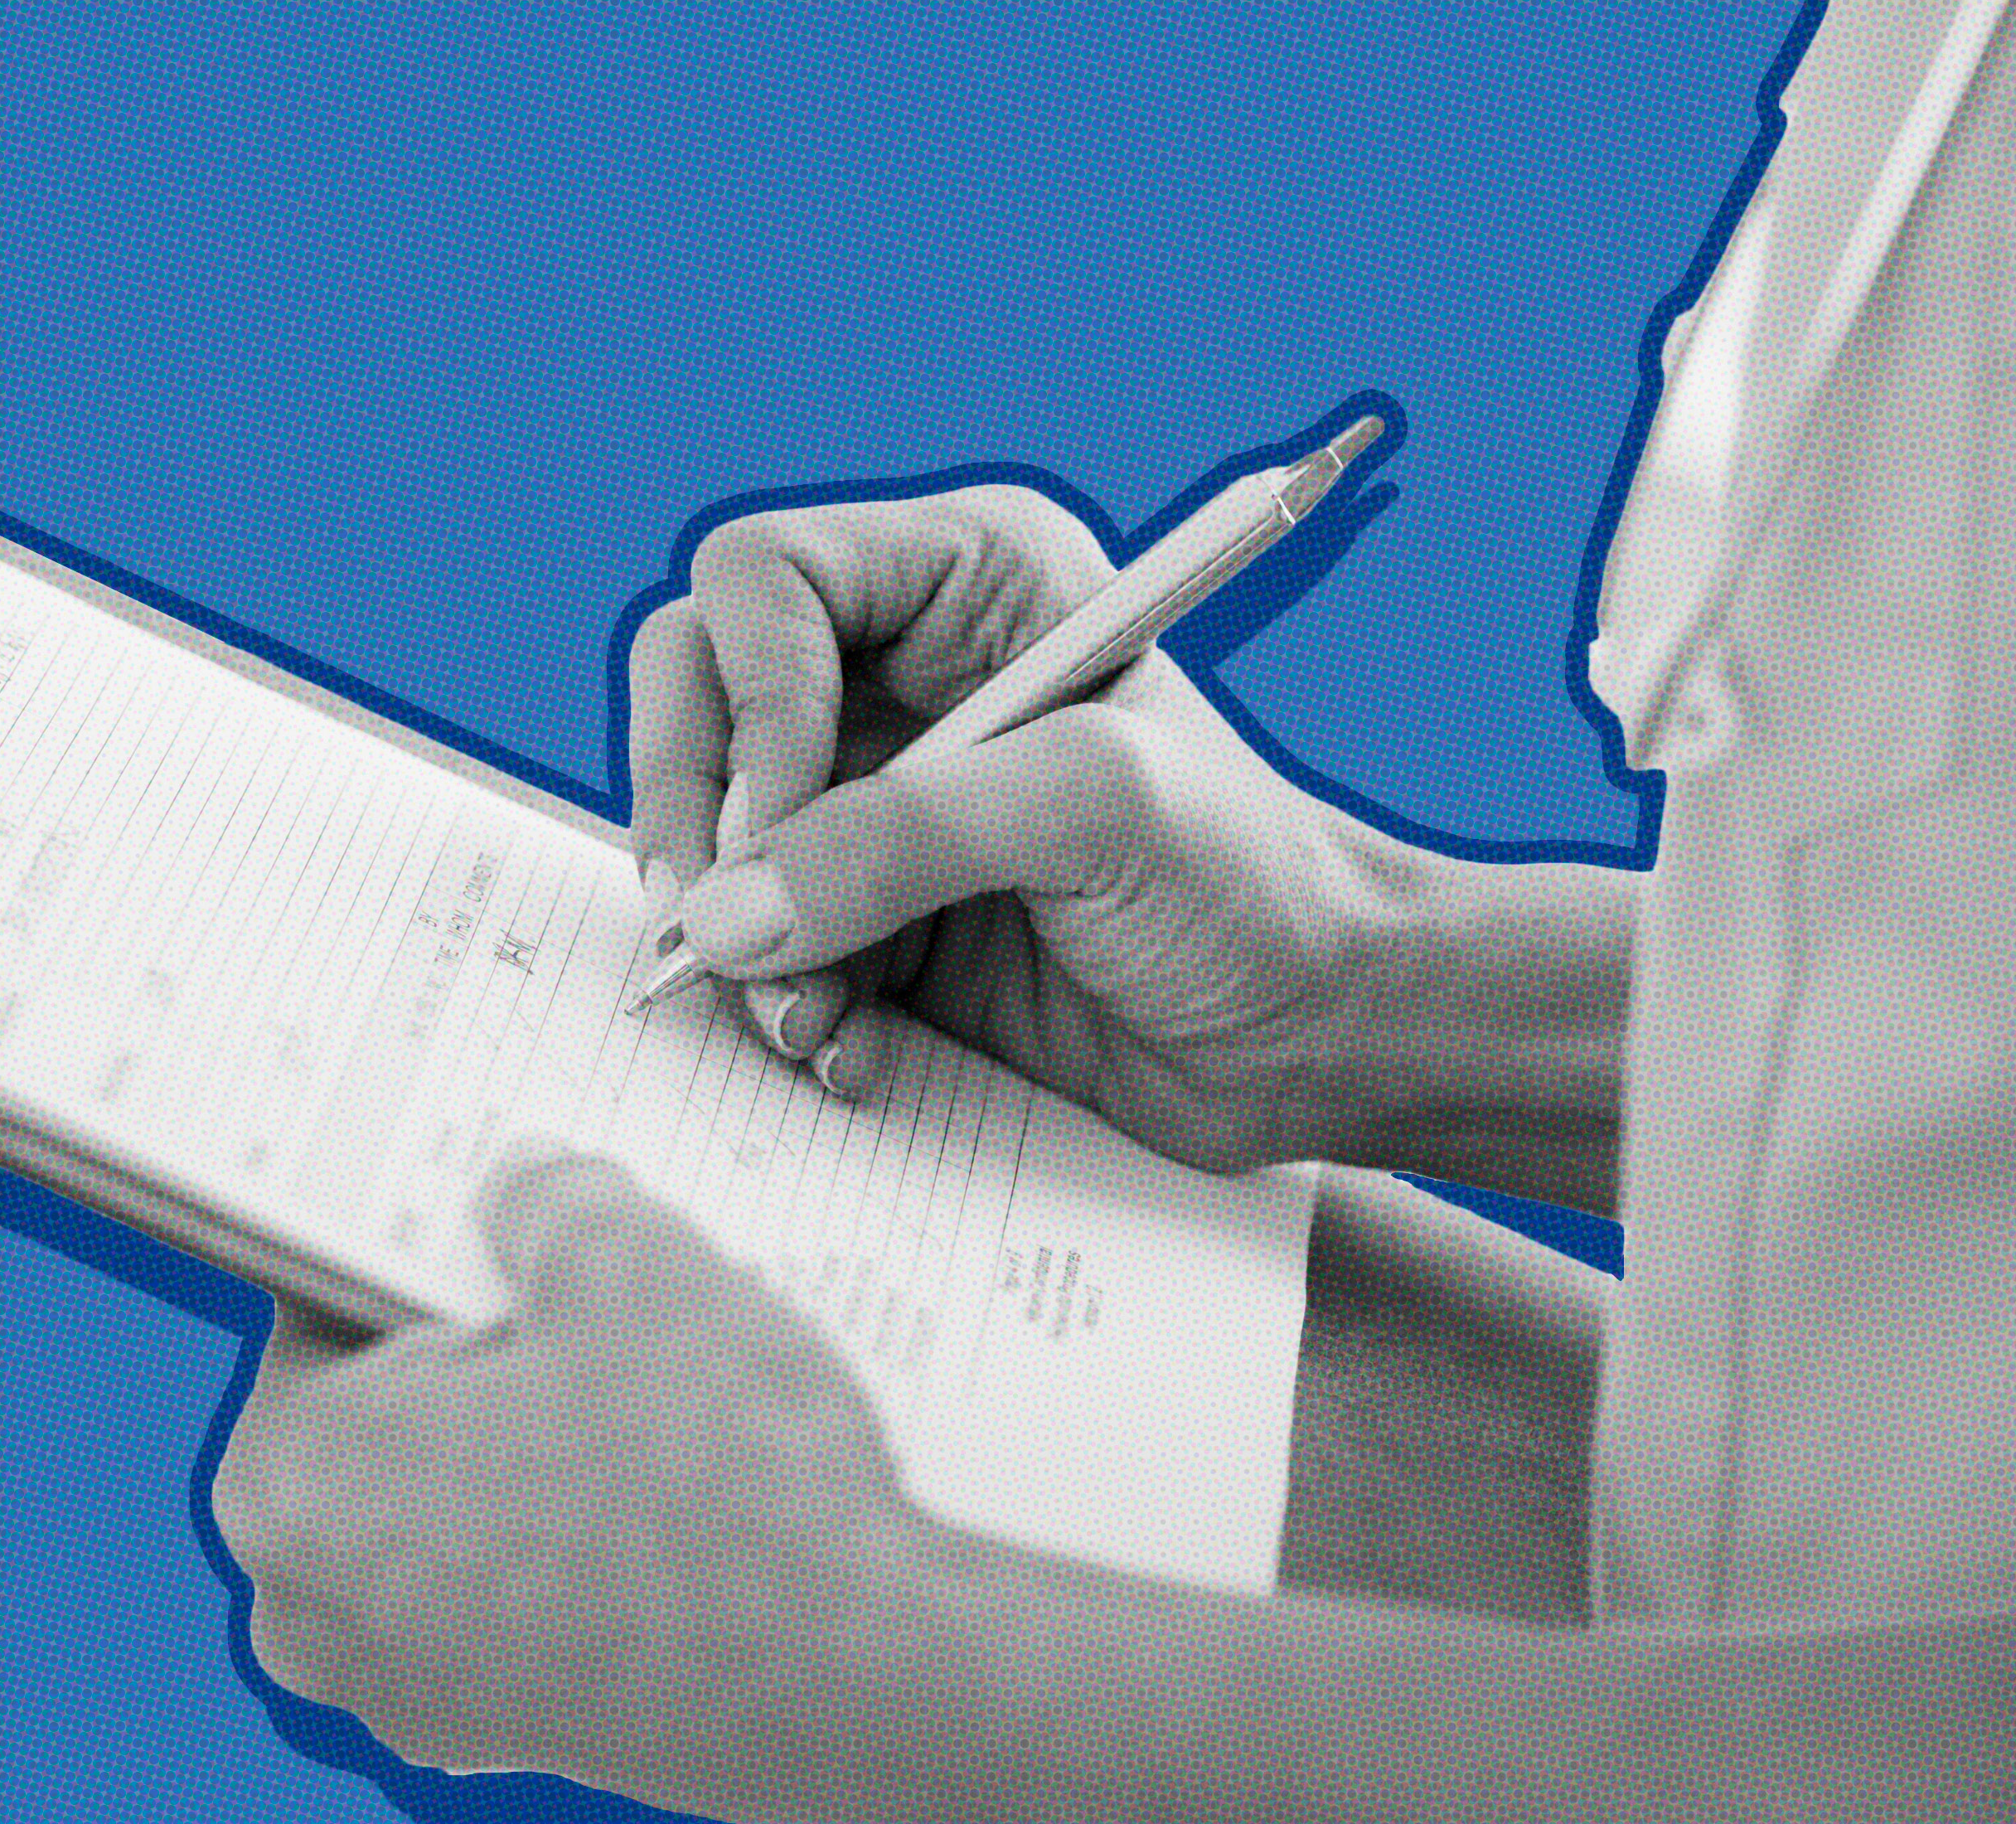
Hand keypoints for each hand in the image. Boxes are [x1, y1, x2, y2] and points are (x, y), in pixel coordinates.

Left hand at [214, 1151, 955, 1817]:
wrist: (856, 1687)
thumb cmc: (724, 1491)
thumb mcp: (636, 1268)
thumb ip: (550, 1203)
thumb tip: (528, 1197)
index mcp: (290, 1482)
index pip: (327, 1306)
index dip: (443, 1254)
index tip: (524, 1241)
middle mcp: (312, 1611)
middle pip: (397, 1419)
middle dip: (498, 1363)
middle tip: (619, 1319)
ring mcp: (409, 1696)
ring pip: (469, 1508)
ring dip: (553, 1453)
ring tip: (677, 1414)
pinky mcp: (510, 1740)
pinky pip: (530, 1595)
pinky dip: (594, 1545)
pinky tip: (695, 1509)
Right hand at [627, 484, 1416, 1171]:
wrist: (1318, 1035)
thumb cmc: (1253, 886)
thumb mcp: (1091, 814)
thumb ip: (902, 839)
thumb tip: (729, 910)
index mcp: (972, 579)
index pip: (763, 581)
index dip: (746, 698)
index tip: (780, 820)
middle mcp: (909, 675)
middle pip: (698, 697)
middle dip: (697, 819)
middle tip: (717, 931)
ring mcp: (888, 802)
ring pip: (718, 839)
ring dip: (740, 941)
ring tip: (810, 1020)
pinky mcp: (885, 918)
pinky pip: (766, 946)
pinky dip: (786, 1004)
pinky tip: (851, 1051)